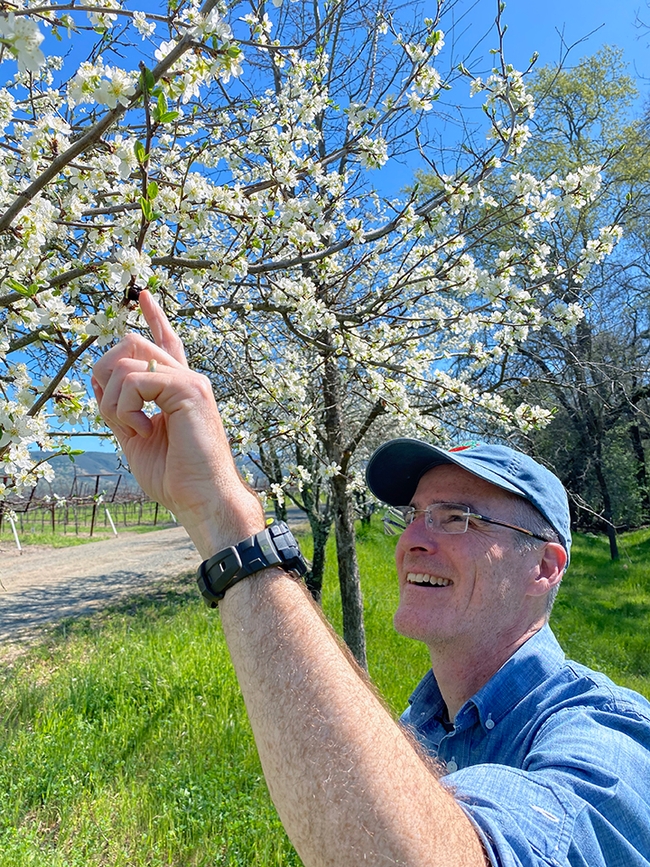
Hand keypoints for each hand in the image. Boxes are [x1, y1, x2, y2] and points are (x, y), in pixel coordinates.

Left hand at [91, 291, 263, 555]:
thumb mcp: (135, 438)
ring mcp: (190, 381)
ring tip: (134, 428)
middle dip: (104, 373)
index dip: (154, 317)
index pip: (165, 342)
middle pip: (131, 344)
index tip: (143, 295)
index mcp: (178, 389)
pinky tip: (142, 429)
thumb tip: (97, 382)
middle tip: (116, 414)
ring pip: (126, 359)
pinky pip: (135, 380)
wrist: (202, 498)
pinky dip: (126, 407)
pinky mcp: (188, 389)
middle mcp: (187, 378)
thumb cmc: (175, 477)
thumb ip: (119, 407)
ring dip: (113, 398)